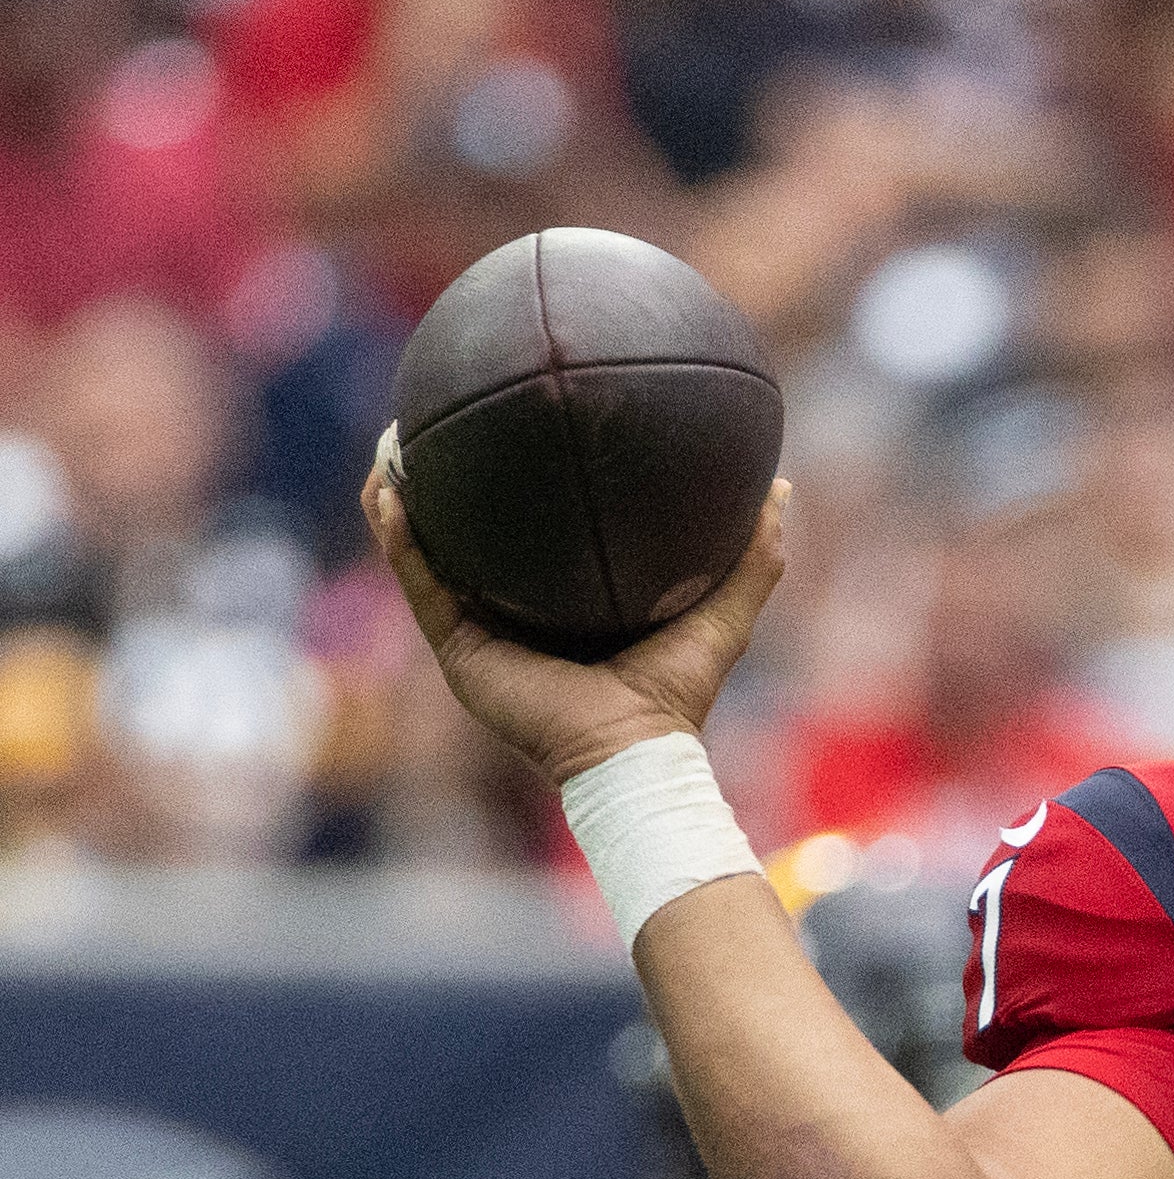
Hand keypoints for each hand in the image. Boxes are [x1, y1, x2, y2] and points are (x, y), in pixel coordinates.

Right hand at [362, 461, 789, 786]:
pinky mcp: (460, 653)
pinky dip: (400, 541)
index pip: (537, 539)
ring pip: (428, 556)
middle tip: (437, 426)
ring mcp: (483, 634)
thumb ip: (753, 554)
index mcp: (566, 605)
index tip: (517, 427)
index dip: (522, 489)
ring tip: (390, 446)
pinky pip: (421, 586)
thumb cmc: (680, 692)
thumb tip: (780, 487)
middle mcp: (518, 616)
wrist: (634, 751)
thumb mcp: (724, 610)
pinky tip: (387, 493)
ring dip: (400, 502)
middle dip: (447, 486)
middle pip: (471, 540)